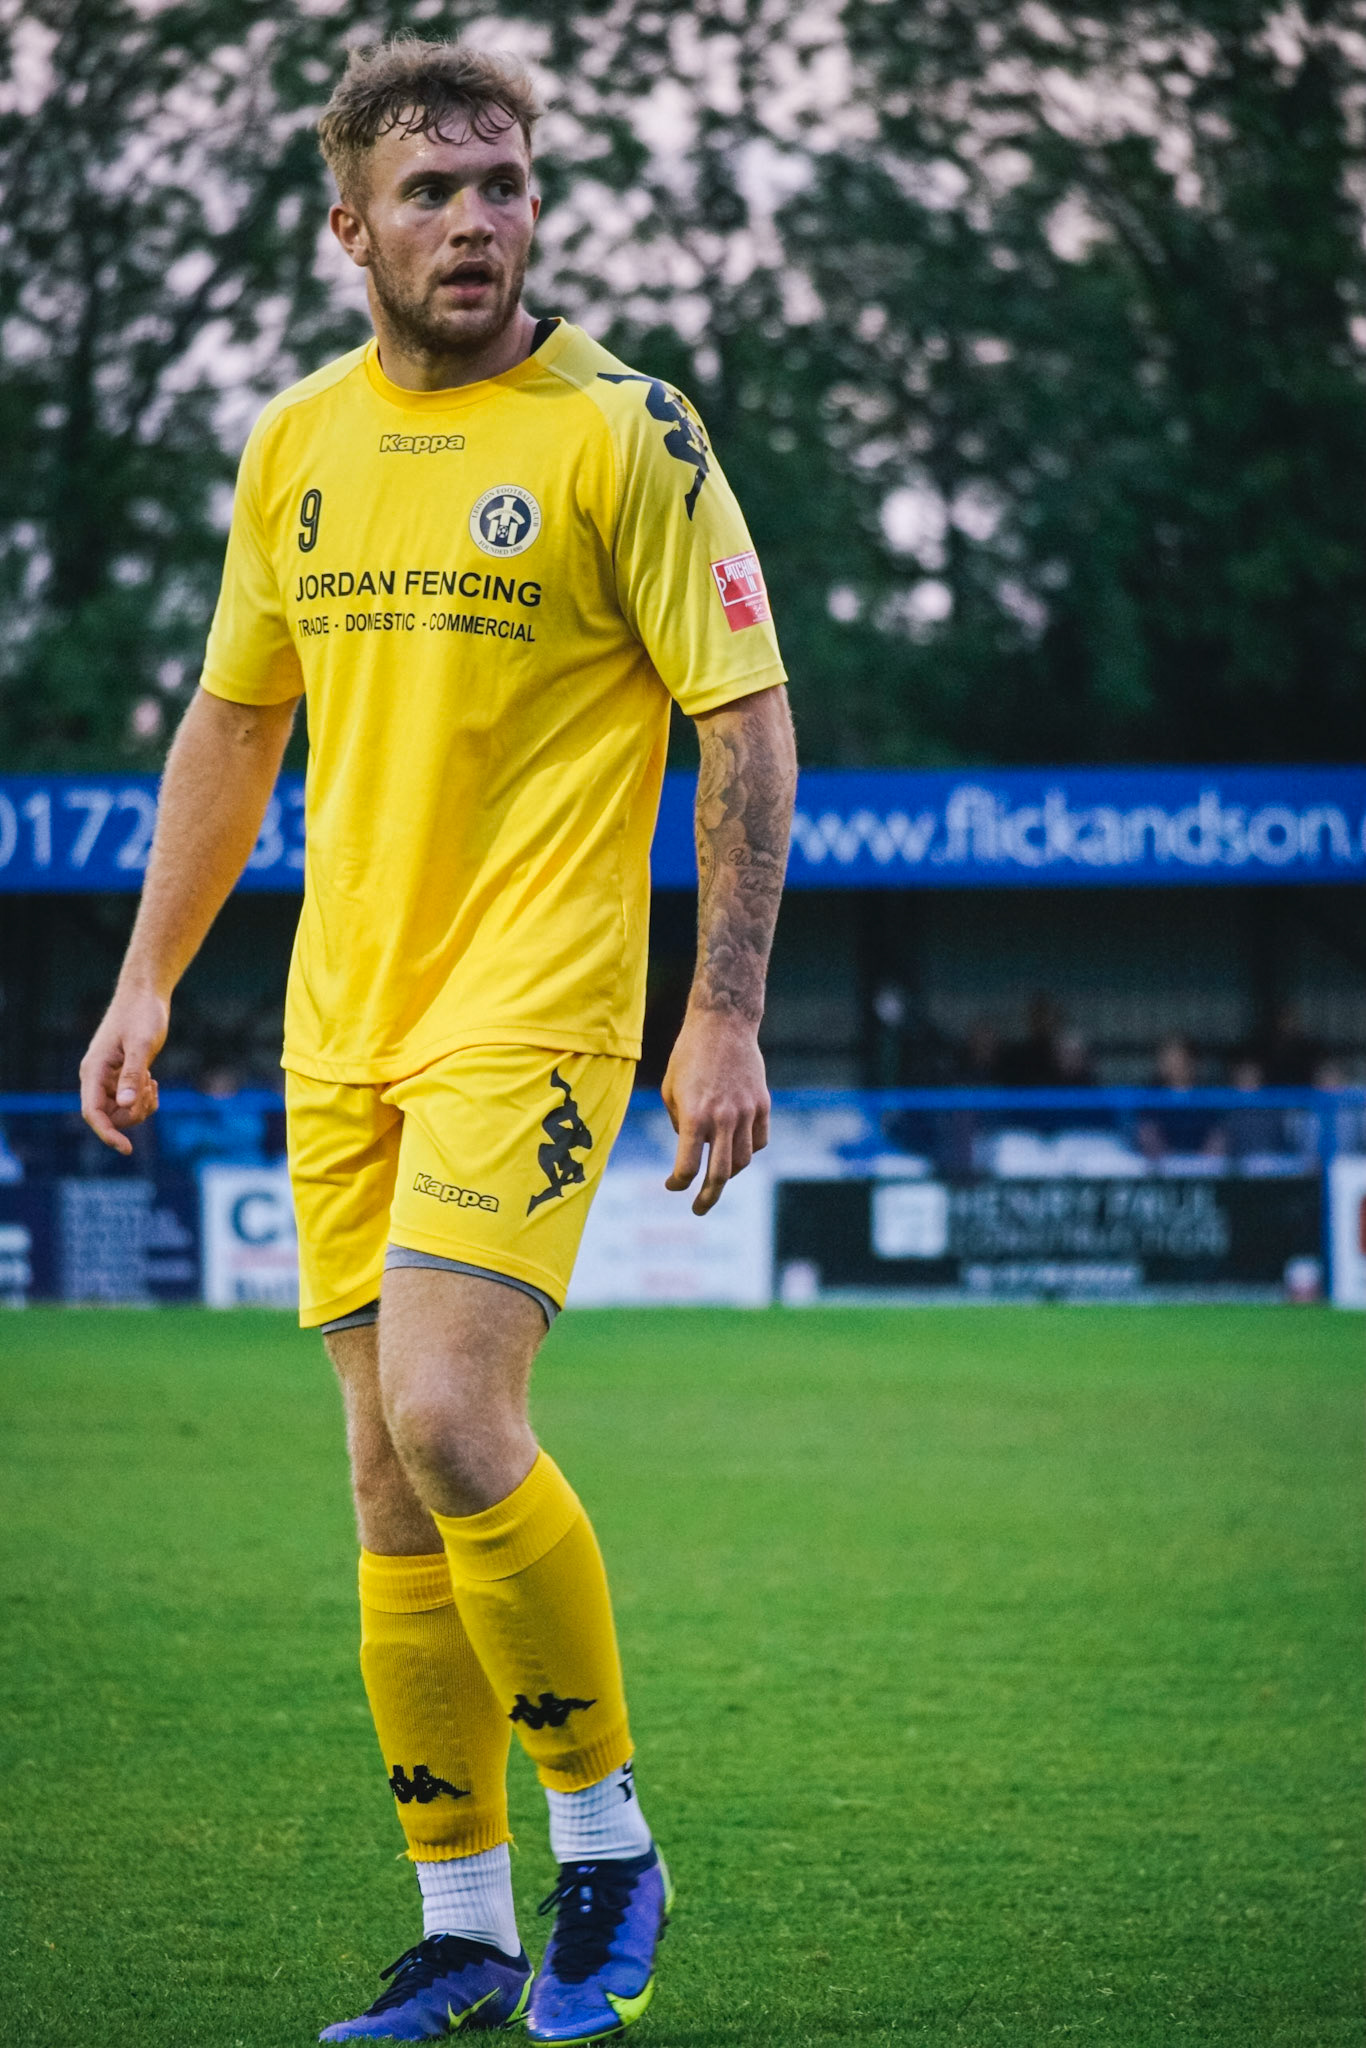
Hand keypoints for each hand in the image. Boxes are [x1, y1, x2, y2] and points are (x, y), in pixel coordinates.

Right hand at [79, 985, 169, 1155]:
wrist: (145, 996)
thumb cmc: (141, 1015)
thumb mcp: (141, 1044)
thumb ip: (132, 1074)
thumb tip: (125, 1104)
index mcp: (93, 1071)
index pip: (92, 1113)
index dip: (107, 1134)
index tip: (127, 1148)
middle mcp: (96, 1078)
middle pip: (110, 1117)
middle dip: (133, 1112)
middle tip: (150, 1086)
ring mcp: (108, 1079)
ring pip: (122, 1112)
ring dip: (141, 1106)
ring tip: (152, 1080)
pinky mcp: (121, 1077)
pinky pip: (131, 1103)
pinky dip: (145, 1099)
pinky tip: (152, 1080)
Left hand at [661, 1008, 769, 1214]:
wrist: (723, 1024)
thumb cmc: (688, 1055)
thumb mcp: (670, 1090)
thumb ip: (680, 1125)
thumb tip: (694, 1148)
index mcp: (695, 1117)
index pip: (687, 1167)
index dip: (677, 1183)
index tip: (672, 1186)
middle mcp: (723, 1119)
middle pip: (720, 1175)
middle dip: (707, 1198)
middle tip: (699, 1209)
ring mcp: (746, 1112)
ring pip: (743, 1161)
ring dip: (729, 1173)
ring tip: (717, 1176)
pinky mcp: (762, 1104)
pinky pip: (759, 1140)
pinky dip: (748, 1150)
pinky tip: (737, 1149)